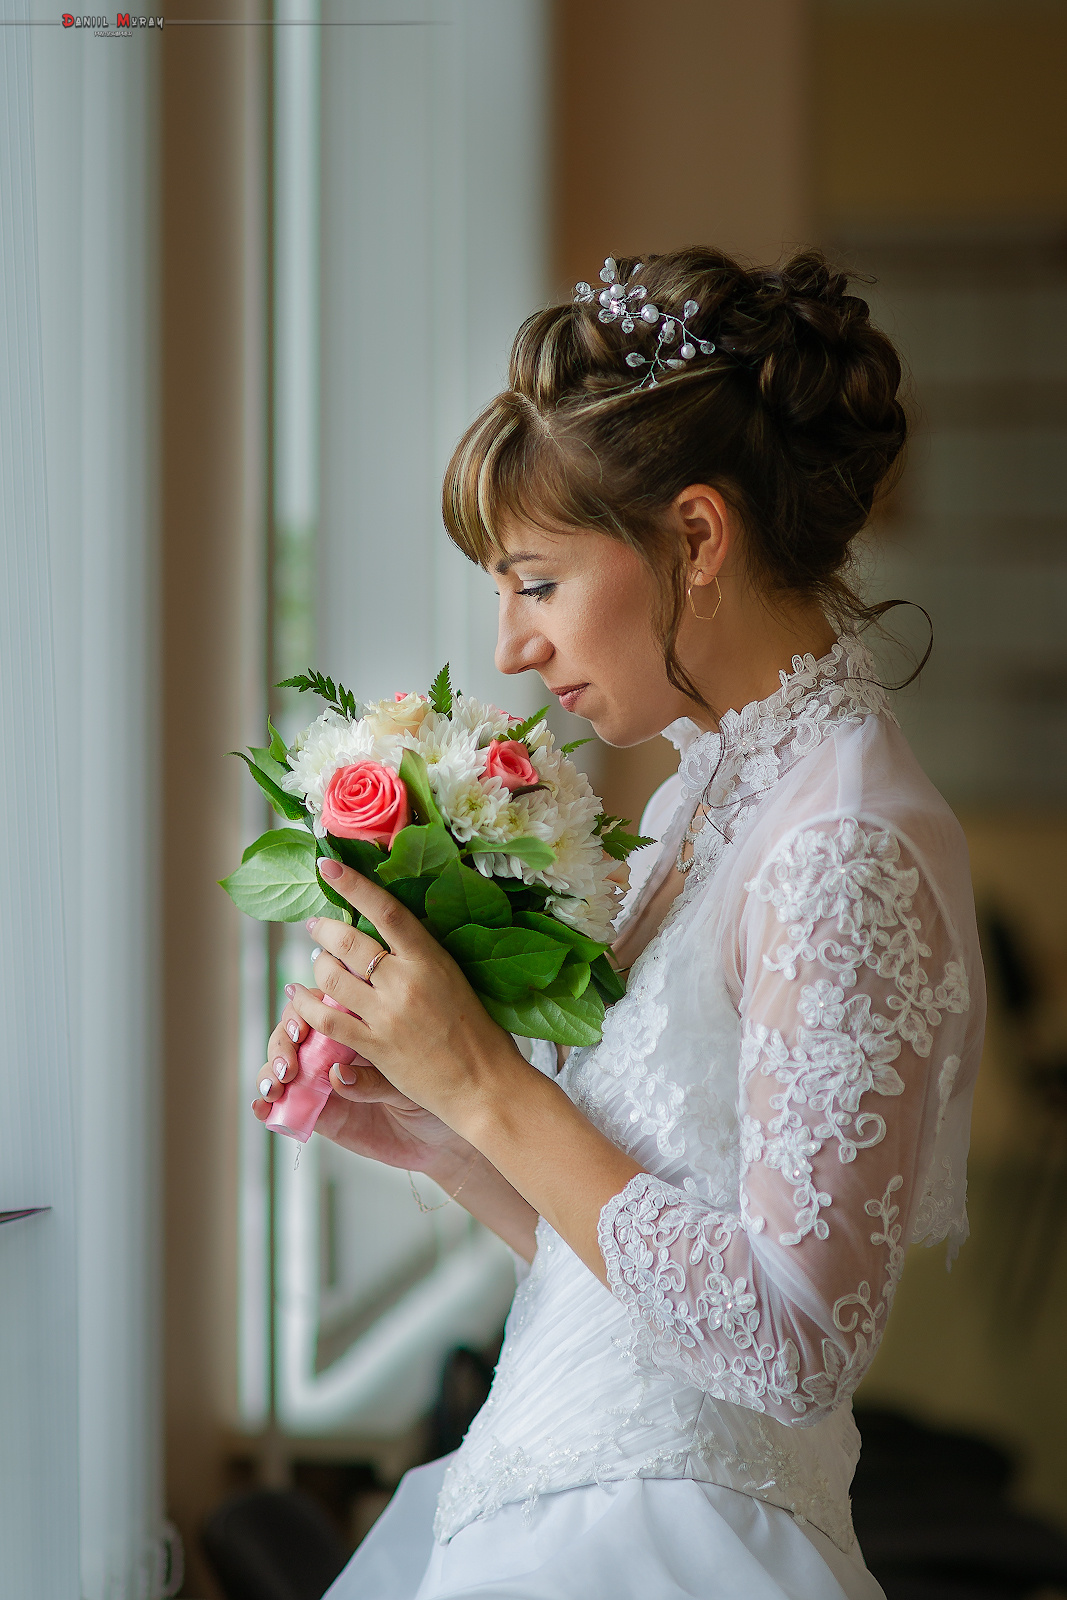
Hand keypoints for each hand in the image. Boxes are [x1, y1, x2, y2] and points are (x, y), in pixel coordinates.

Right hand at [254, 988, 476, 1176]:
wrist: (447, 1135)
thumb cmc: (437, 1092)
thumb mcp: (411, 1081)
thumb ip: (374, 1079)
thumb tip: (336, 1075)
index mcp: (362, 1023)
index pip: (321, 1002)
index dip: (303, 1007)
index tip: (304, 1024)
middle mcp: (339, 1047)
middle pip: (294, 1029)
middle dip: (283, 1039)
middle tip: (291, 1058)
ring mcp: (326, 1080)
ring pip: (284, 1062)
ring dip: (271, 1068)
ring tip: (279, 1083)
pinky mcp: (322, 1113)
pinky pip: (286, 1105)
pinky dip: (267, 1104)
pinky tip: (263, 1106)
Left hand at [284, 858, 524, 1130]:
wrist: (486, 1085)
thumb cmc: (481, 1033)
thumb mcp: (457, 980)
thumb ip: (423, 959)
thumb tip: (391, 937)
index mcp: (431, 959)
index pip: (386, 909)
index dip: (353, 884)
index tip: (329, 865)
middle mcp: (405, 982)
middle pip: (350, 942)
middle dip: (325, 929)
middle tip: (316, 926)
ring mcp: (387, 1016)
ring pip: (333, 977)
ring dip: (317, 965)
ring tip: (316, 961)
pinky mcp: (374, 1047)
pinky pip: (327, 1018)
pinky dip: (307, 1004)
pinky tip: (298, 996)